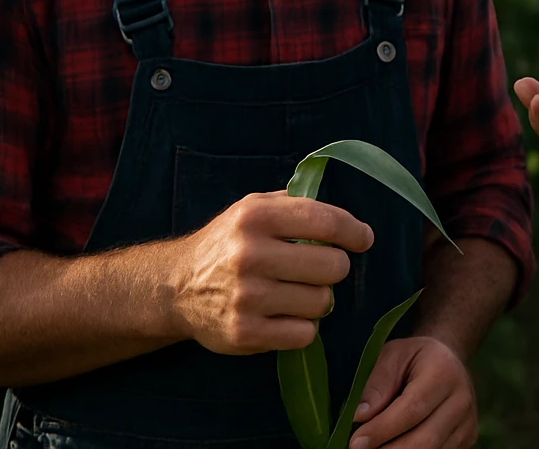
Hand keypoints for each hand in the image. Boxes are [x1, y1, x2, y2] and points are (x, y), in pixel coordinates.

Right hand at [164, 191, 373, 354]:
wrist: (175, 288)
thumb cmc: (227, 244)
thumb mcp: (252, 208)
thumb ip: (296, 205)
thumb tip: (348, 224)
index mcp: (255, 217)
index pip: (326, 222)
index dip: (354, 231)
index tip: (363, 239)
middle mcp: (249, 254)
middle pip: (332, 266)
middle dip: (334, 268)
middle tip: (318, 269)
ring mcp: (246, 297)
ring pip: (321, 302)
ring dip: (317, 299)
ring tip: (295, 293)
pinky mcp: (244, 333)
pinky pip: (304, 333)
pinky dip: (302, 327)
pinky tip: (284, 315)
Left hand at [347, 336, 476, 448]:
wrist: (447, 361)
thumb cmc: (412, 359)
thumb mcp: (392, 356)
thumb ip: (376, 383)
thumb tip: (359, 416)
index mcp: (443, 372)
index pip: (412, 408)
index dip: (382, 429)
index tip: (355, 442)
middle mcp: (462, 399)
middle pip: (424, 440)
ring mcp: (467, 422)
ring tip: (375, 447)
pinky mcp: (467, 439)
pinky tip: (393, 446)